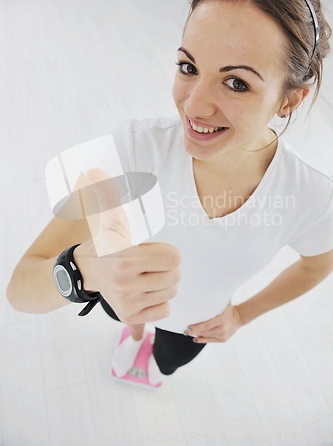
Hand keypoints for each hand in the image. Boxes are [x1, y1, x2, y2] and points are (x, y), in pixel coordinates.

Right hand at [73, 168, 181, 323]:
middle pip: (175, 277)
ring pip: (171, 294)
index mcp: (126, 259)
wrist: (84, 272)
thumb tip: (94, 170)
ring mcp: (128, 303)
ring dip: (163, 285)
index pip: (174, 258)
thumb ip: (108, 195)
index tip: (153, 251)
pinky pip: (164, 312)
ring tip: (146, 277)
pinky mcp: (129, 318)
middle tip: (150, 265)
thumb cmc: (105, 244)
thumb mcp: (110, 220)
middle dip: (167, 269)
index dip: (168, 253)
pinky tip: (145, 292)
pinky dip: (159, 303)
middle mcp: (126, 284)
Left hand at [184, 303, 242, 343]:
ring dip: (196, 335)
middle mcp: (222, 329)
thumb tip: (204, 290)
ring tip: (188, 333)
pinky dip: (202, 340)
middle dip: (194, 331)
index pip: (206, 325)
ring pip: (207, 337)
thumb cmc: (228, 308)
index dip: (197, 327)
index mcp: (222, 320)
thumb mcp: (224, 303)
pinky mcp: (223, 339)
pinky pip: (210, 341)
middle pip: (205, 332)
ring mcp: (223, 335)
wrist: (239, 318)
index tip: (189, 326)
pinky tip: (195, 338)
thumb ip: (216, 299)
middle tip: (185, 330)